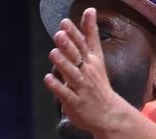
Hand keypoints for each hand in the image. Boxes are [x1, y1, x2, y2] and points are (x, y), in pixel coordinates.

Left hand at [43, 8, 128, 137]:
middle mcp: (87, 72)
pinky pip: (65, 94)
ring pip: (71, 74)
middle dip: (69, 45)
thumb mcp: (96, 56)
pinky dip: (57, 86)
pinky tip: (48, 78)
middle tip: (59, 34)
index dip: (75, 33)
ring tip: (53, 53)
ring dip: (62, 63)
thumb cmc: (97, 82)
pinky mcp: (75, 102)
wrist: (107, 112)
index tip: (65, 22)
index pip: (84, 44)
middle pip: (77, 57)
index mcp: (92, 60)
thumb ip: (89, 35)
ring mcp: (81, 88)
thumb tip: (89, 9)